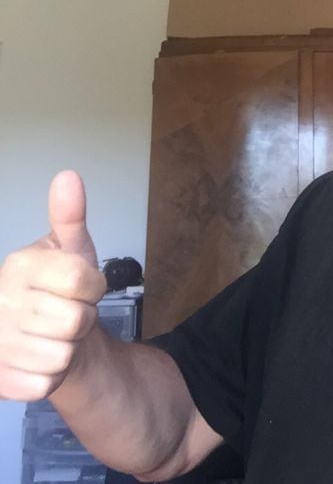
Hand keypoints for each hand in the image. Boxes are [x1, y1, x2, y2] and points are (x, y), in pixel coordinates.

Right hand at [0, 171, 106, 400]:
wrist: (47, 333)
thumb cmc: (62, 288)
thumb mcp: (73, 250)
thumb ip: (70, 216)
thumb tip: (68, 177)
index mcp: (19, 266)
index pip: (80, 280)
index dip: (94, 287)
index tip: (87, 286)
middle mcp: (1, 300)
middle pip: (75, 321)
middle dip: (83, 319)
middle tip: (70, 311)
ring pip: (62, 354)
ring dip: (70, 348)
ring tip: (56, 335)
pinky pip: (46, 383)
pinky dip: (53, 376)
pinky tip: (43, 360)